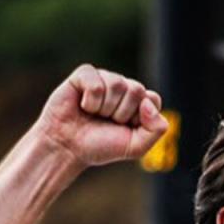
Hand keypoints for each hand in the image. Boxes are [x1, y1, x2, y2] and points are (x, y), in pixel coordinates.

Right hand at [37, 65, 168, 167]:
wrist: (67, 148)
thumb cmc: (100, 146)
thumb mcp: (135, 147)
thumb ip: (156, 130)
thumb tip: (148, 102)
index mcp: (138, 103)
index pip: (153, 99)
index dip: (139, 117)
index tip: (125, 128)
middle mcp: (123, 88)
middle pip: (136, 89)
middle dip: (121, 113)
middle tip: (106, 122)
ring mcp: (104, 79)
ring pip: (116, 84)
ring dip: (104, 107)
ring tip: (93, 114)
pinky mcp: (84, 75)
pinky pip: (95, 82)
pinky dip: (90, 100)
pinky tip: (82, 106)